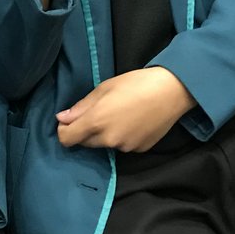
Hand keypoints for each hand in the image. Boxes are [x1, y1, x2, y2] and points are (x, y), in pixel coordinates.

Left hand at [56, 66, 196, 151]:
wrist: (172, 91)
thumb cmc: (136, 83)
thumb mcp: (104, 88)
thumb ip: (81, 107)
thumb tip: (61, 118)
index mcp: (96, 122)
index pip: (66, 139)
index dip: (64, 130)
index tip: (69, 121)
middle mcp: (108, 139)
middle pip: (85, 142)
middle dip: (85, 131)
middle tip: (99, 112)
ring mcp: (125, 147)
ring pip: (105, 144)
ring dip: (106, 134)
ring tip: (121, 114)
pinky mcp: (139, 150)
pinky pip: (123, 146)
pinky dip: (123, 137)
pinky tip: (134, 121)